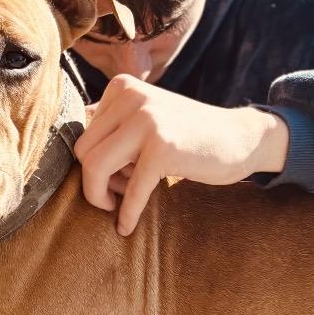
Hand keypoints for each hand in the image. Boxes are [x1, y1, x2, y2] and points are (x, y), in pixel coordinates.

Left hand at [74, 75, 288, 234]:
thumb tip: (73, 152)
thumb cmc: (190, 135)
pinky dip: (126, 214)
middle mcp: (132, 97)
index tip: (116, 177)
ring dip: (102, 197)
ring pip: (94, 167)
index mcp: (123, 87)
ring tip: (119, 206)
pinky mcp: (163, 149)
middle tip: (115, 195)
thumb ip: (113, 125)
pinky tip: (126, 227)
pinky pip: (131, 190)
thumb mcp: (148, 117)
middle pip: (83, 152)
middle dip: (93, 182)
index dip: (94, 163)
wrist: (240, 138)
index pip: (83, 134)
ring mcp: (148, 121)